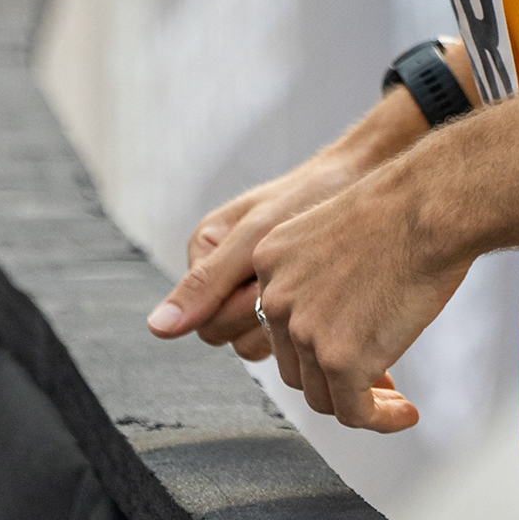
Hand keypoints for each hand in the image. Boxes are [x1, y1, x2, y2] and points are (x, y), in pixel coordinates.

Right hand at [150, 134, 389, 359]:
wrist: (362, 180)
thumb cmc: (310, 195)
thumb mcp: (255, 236)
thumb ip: (206, 283)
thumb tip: (156, 327)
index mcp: (204, 252)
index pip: (203, 319)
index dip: (239, 307)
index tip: (267, 279)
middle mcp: (222, 274)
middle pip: (227, 333)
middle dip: (262, 314)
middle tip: (293, 279)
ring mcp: (252, 287)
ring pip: (254, 340)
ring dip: (283, 322)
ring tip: (309, 283)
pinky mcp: (283, 298)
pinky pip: (280, 335)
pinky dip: (301, 323)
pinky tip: (322, 298)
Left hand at [245, 165, 469, 433]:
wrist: (428, 207)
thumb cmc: (401, 209)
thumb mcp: (335, 231)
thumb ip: (319, 274)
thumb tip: (339, 317)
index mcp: (270, 261)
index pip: (280, 324)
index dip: (315, 347)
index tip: (345, 352)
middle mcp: (277, 297)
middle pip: (296, 365)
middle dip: (334, 377)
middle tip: (374, 377)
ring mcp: (306, 332)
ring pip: (322, 395)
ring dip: (357, 401)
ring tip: (392, 397)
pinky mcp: (341, 360)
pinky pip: (354, 412)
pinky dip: (380, 420)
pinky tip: (405, 413)